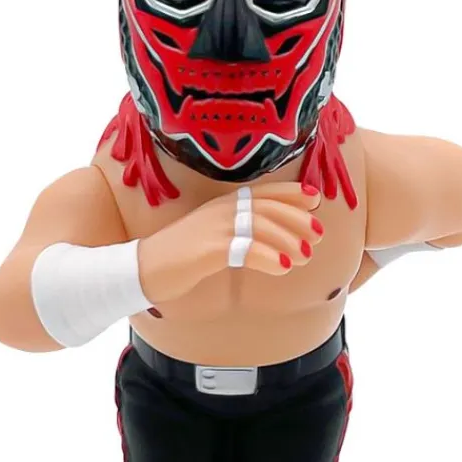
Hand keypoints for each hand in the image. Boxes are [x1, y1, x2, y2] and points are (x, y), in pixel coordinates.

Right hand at [138, 183, 324, 303]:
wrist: (141, 269)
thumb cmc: (179, 257)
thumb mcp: (212, 238)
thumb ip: (238, 234)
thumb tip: (272, 242)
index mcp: (222, 205)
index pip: (262, 192)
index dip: (291, 193)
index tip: (315, 198)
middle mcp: (220, 210)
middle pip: (267, 207)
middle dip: (297, 218)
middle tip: (319, 234)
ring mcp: (213, 227)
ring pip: (260, 225)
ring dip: (288, 240)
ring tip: (305, 256)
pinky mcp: (207, 248)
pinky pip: (245, 248)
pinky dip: (268, 256)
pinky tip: (283, 267)